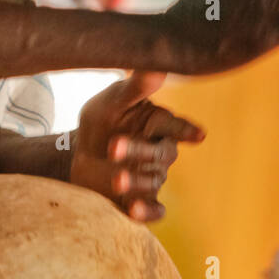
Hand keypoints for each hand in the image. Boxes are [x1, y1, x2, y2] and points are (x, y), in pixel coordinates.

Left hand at [70, 71, 203, 221]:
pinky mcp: (142, 199)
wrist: (79, 153)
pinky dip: (146, 211)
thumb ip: (135, 89)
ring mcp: (152, 177)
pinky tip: (133, 210)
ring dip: (136, 181)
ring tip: (115, 179)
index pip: (174, 126)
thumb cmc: (103, 120)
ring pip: (154, 180)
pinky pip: (154, 209)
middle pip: (160, 154)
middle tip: (113, 145)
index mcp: (157, 123)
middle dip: (138, 151)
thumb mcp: (113, 102)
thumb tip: (156, 67)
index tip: (198, 135)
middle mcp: (160, 150)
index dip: (184, 130)